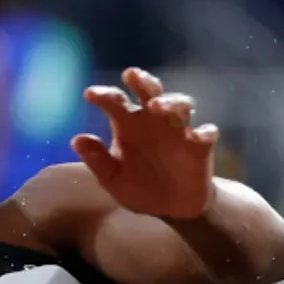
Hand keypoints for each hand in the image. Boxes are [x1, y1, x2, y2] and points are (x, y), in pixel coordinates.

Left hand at [73, 67, 219, 220]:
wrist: (172, 208)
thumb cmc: (140, 187)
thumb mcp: (114, 179)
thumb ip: (97, 160)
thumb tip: (76, 139)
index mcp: (129, 124)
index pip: (116, 101)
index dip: (104, 95)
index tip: (90, 95)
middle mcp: (154, 121)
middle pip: (151, 90)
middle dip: (142, 80)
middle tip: (131, 75)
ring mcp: (179, 131)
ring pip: (180, 105)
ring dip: (170, 101)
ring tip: (156, 106)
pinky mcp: (200, 146)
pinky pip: (207, 133)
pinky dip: (204, 132)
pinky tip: (197, 136)